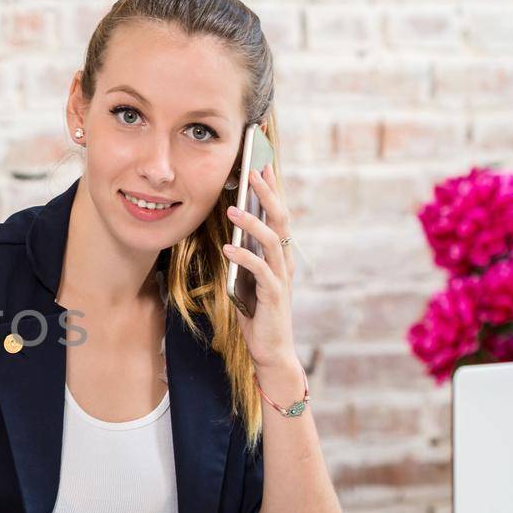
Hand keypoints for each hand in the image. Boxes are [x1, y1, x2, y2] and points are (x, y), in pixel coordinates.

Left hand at [223, 164, 300, 372]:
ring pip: (271, 241)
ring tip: (232, 208)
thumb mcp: (246, 277)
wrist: (270, 349)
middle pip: (280, 220)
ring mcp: (281, 278)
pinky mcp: (274, 295)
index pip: (277, 215)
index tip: (262, 164)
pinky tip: (228, 247)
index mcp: (278, 254)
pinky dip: (244, 256)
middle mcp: (284, 261)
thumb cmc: (256, 313)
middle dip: (266, 194)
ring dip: (251, 222)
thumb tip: (230, 230)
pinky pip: (260, 270)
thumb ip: (244, 255)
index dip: (271, 189)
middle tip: (252, 171)